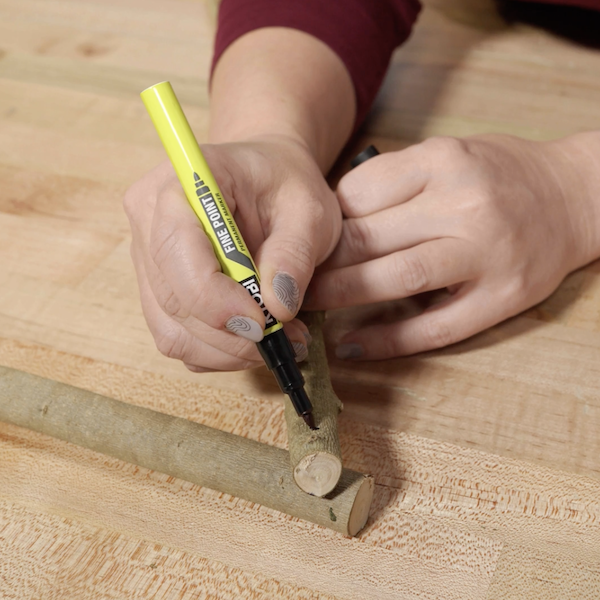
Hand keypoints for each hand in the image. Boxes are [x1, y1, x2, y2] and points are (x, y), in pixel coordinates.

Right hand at [124, 135, 341, 370]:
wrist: (265, 181)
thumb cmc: (284, 185)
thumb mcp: (308, 209)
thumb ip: (295, 253)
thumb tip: (278, 308)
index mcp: (180, 185)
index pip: (175, 249)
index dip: (214, 298)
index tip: (262, 322)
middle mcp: (150, 222)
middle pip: (172, 299)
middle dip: (231, 333)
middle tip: (285, 339)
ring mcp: (148, 261)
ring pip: (173, 331)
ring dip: (228, 350)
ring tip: (277, 340)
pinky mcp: (158, 292)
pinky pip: (180, 340)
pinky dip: (219, 352)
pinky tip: (253, 338)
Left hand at [305, 134, 598, 358]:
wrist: (576, 196)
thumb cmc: (500, 173)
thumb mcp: (448, 153)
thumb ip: (394, 179)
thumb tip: (329, 218)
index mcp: (444, 161)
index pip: (359, 193)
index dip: (322, 221)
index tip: (303, 241)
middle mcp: (464, 205)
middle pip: (369, 237)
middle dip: (320, 263)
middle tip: (288, 279)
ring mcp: (485, 255)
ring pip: (396, 279)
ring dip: (342, 298)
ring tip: (308, 308)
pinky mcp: (500, 299)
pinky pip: (433, 328)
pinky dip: (386, 341)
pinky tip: (351, 346)